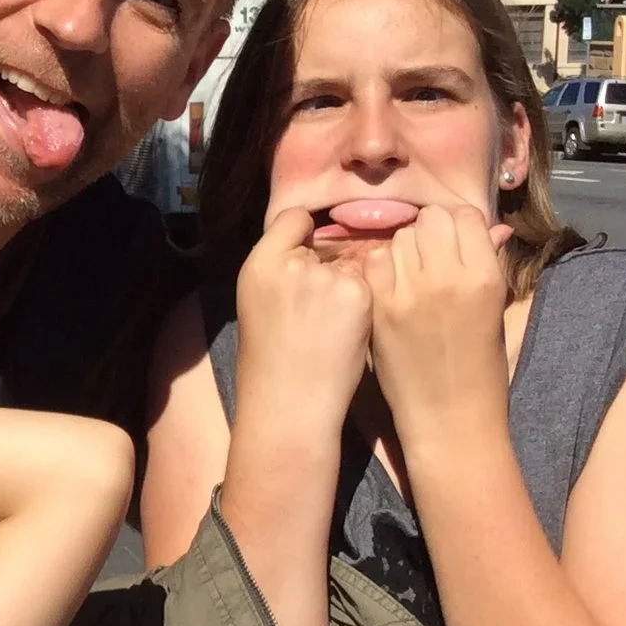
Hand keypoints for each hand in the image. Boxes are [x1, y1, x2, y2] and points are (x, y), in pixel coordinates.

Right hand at [236, 207, 373, 444]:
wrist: (288, 405)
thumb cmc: (270, 360)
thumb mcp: (256, 302)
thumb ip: (279, 268)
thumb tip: (312, 244)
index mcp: (259, 264)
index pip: (293, 219)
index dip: (303, 238)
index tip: (304, 261)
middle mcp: (292, 263)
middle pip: (323, 245)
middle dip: (324, 268)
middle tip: (312, 311)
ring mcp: (328, 277)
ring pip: (349, 265)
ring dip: (346, 287)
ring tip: (329, 327)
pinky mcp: (360, 294)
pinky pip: (369, 284)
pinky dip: (364, 305)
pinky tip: (348, 332)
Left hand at [360, 204, 512, 440]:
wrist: (450, 417)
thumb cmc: (480, 366)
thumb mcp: (495, 310)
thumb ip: (489, 263)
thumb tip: (495, 228)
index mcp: (486, 276)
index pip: (465, 215)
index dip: (457, 227)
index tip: (453, 244)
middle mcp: (449, 276)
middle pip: (430, 219)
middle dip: (429, 233)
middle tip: (429, 259)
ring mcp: (411, 291)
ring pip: (400, 236)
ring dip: (404, 249)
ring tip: (411, 277)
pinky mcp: (380, 306)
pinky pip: (375, 261)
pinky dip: (381, 269)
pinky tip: (390, 289)